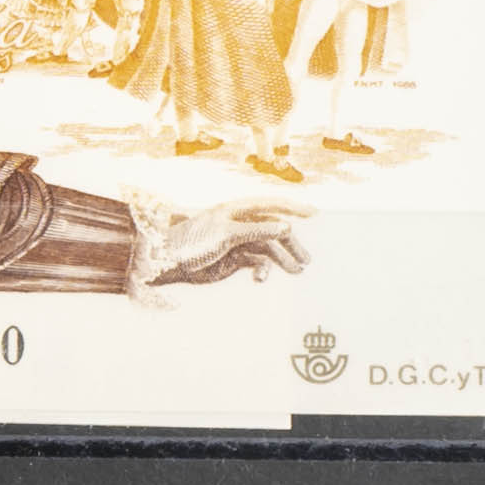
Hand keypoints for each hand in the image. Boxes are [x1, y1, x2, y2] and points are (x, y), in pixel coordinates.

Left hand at [132, 209, 305, 286]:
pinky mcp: (235, 259)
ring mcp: (239, 241)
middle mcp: (241, 223)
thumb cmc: (194, 241)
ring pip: (268, 248)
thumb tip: (286, 227)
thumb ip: (257, 230)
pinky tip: (261, 279)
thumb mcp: (227, 234)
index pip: (271, 204)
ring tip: (297, 271)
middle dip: (291, 244)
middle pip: (274, 230)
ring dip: (282, 260)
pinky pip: (257, 262)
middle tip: (307, 261)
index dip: (293, 208)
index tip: (313, 213)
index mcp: (238, 209)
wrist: (171, 263)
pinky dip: (262, 270)